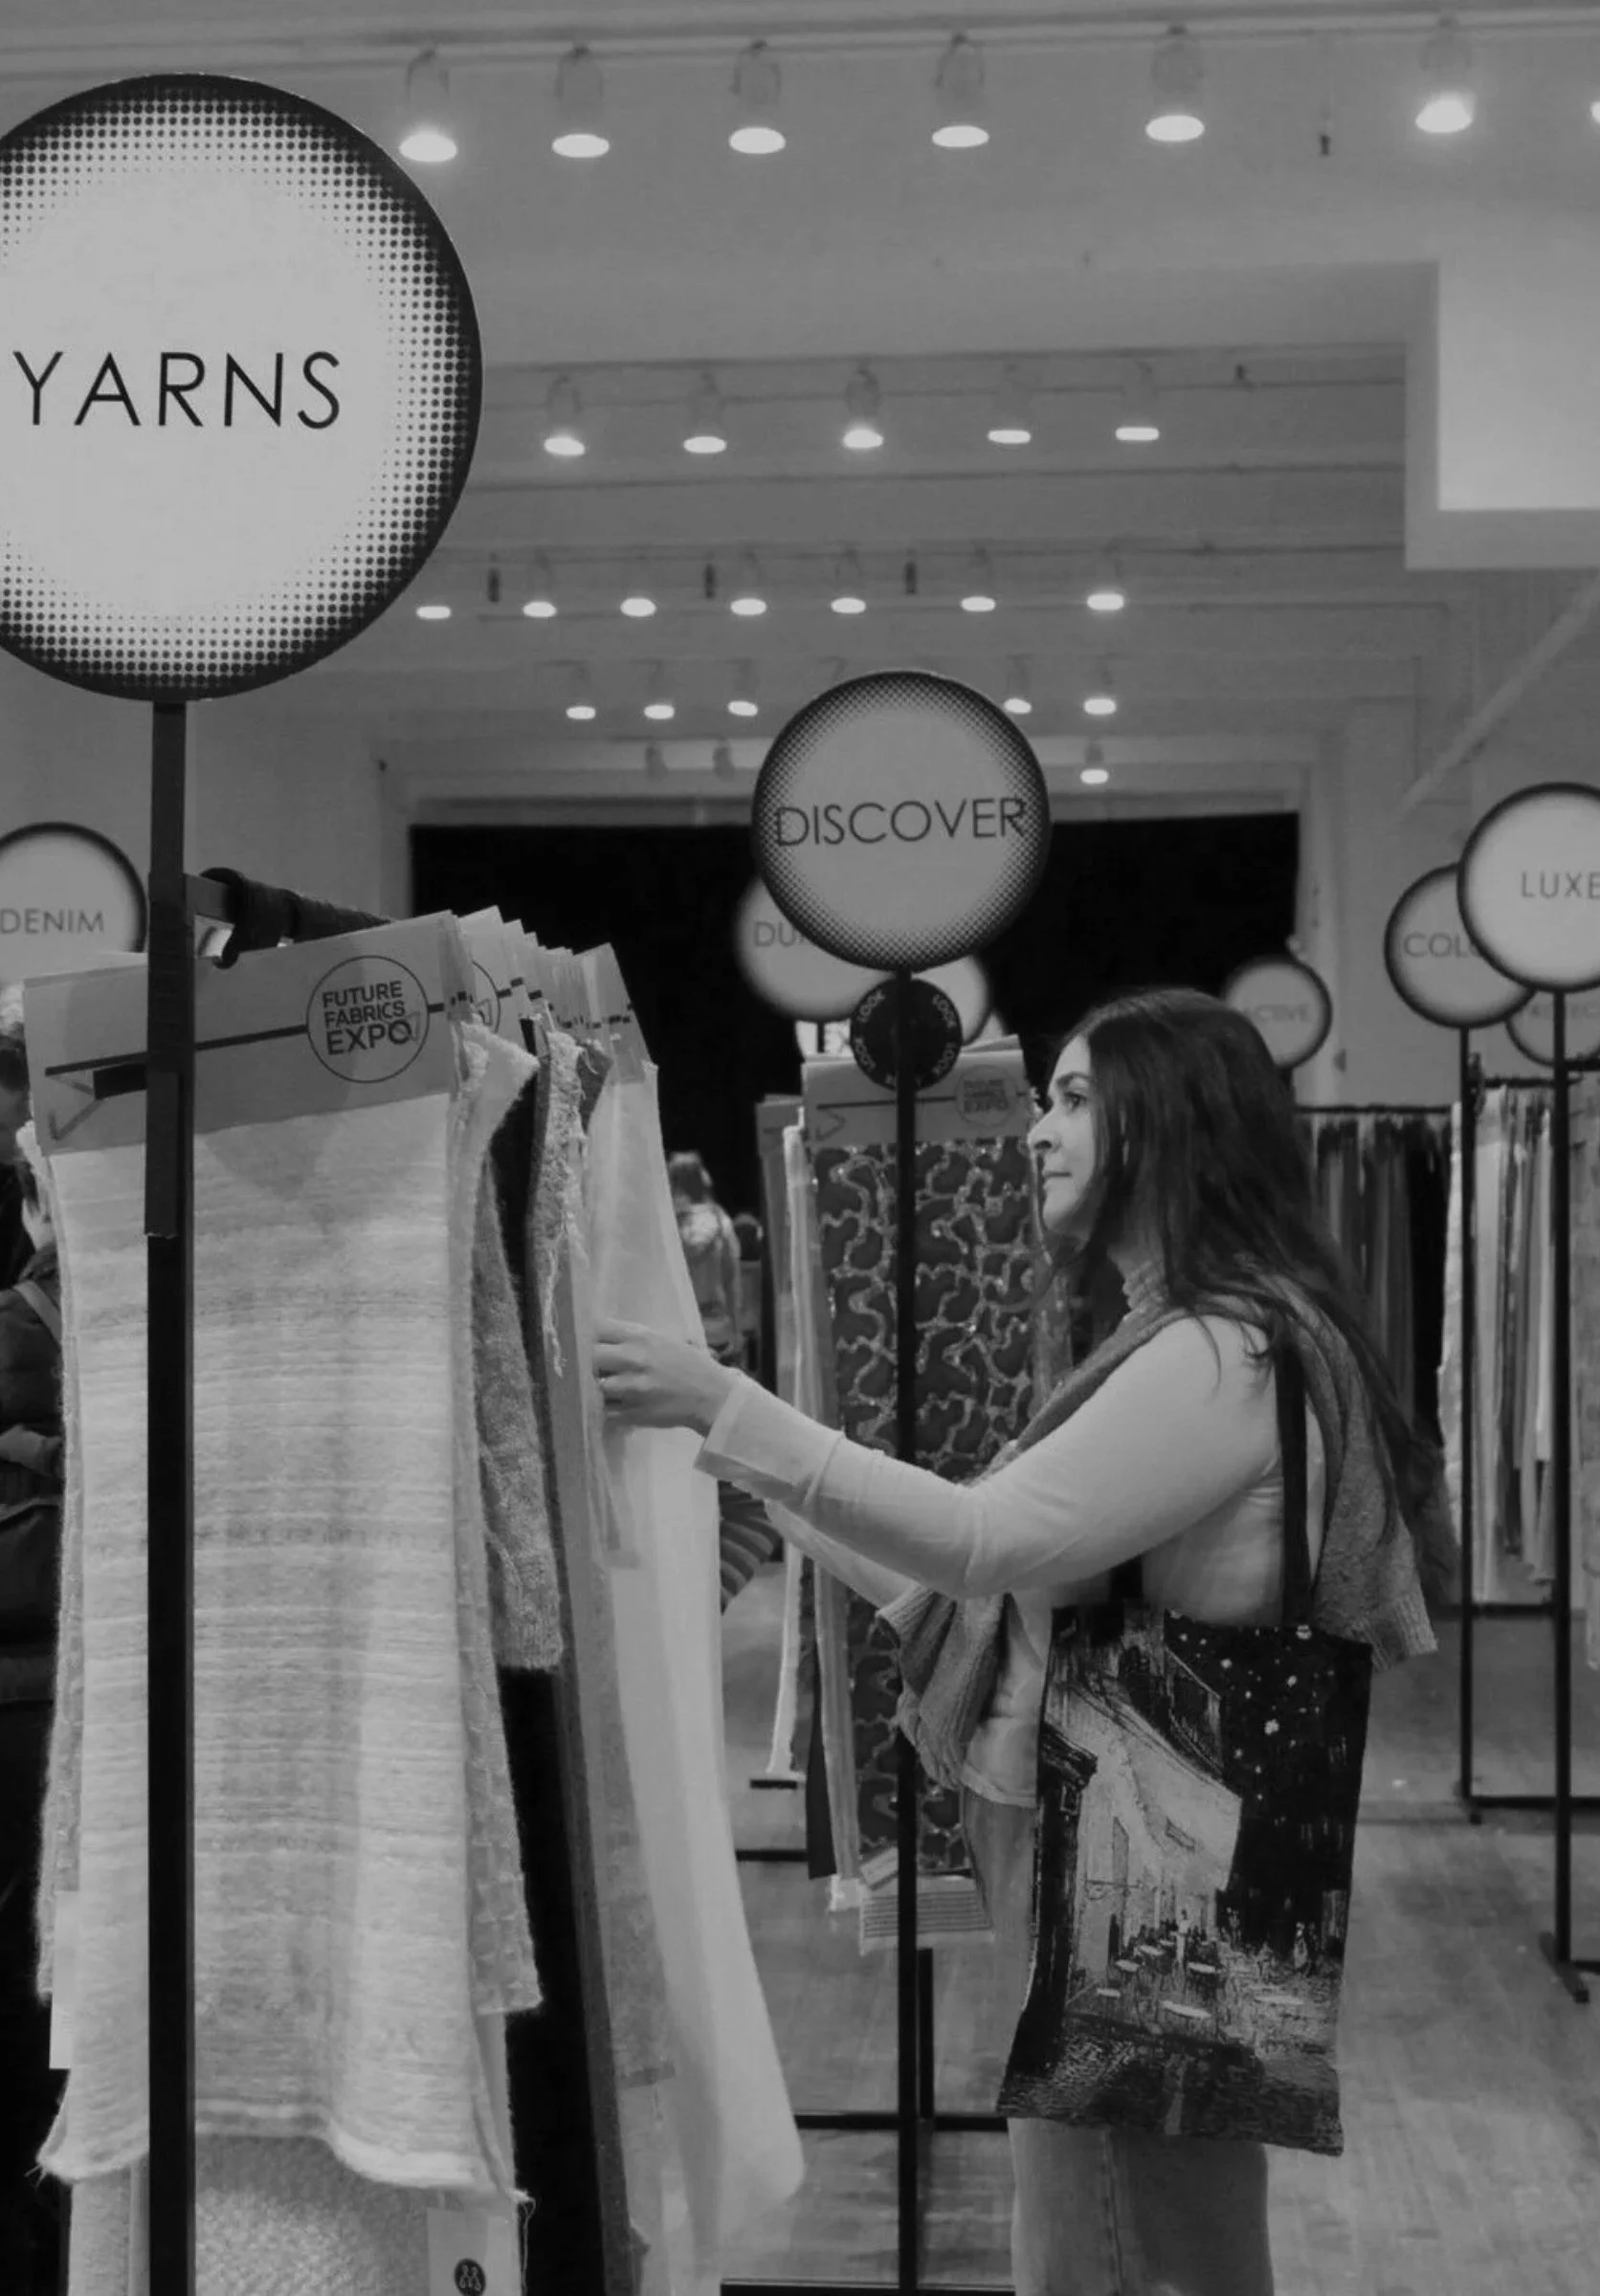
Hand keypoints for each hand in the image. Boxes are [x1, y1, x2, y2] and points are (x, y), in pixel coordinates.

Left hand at [592, 1318, 739, 1434]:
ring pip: (594, 1387)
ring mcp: (631, 1388)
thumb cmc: (690, 1365)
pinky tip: (617, 1405)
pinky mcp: (632, 1413)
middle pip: (589, 1357)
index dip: (587, 1336)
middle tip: (594, 1368)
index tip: (586, 1341)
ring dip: (597, 1388)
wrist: (713, 1396)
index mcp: (640, 1336)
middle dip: (587, 1363)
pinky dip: (607, 1408)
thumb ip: (632, 1338)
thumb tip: (599, 1338)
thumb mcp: (662, 1340)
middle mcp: (632, 1359)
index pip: (596, 1328)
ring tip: (608, 1389)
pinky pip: (605, 1410)